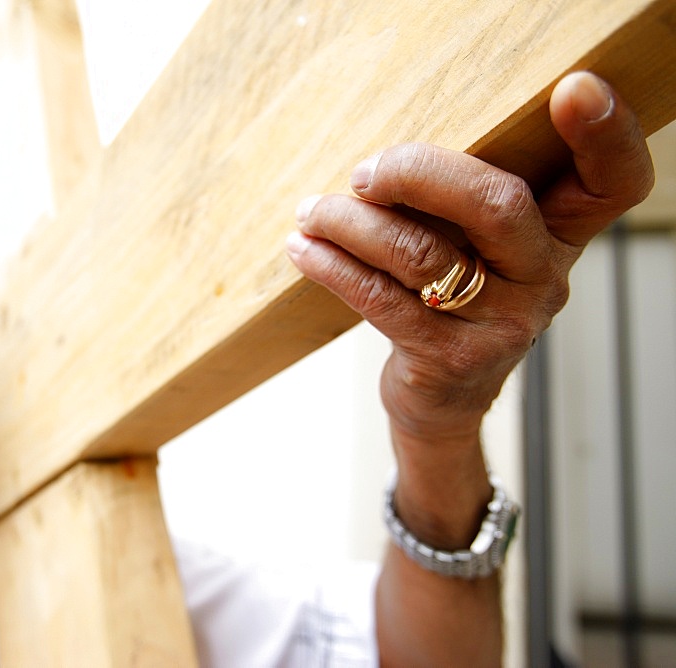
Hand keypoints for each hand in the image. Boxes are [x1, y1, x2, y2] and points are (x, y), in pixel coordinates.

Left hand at [287, 71, 653, 450]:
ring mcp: (500, 323)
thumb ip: (462, 199)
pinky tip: (303, 248)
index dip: (607, 135)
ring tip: (311, 211)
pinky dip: (332, 266)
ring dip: (350, 223)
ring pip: (420, 252)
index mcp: (560, 235)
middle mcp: (543, 278)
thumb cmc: (455, 300)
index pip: (611, 183)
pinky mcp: (448, 358)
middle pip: (496, 204)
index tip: (573, 89)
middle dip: (416, 172)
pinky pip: (379, 298)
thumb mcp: (479, 248)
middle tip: (363, 173)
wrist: (443, 400)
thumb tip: (385, 152)